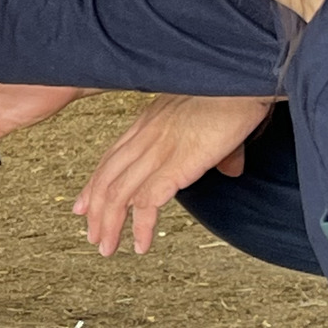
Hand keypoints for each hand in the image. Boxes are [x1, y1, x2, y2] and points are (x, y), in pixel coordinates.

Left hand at [74, 94, 270, 255]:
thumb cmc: (234, 93)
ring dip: (110, 225)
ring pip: (119, 194)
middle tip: (92, 235)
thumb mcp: (216, 122)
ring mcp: (159, 148)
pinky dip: (141, 227)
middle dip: (95, 211)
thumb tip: (230, 167)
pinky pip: (148, 201)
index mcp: (148, 122)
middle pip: (107, 178)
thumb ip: (216, 148)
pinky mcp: (178, 162)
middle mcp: (146, 135)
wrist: (245, 79)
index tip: (82, 205)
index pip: (110, 158)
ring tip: (108, 248)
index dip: (93, 185)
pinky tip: (141, 244)